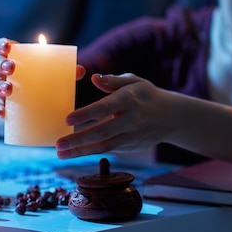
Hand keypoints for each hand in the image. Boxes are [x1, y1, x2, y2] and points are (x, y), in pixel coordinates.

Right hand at [0, 38, 85, 118]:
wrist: (20, 105)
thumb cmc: (35, 81)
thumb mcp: (45, 74)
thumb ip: (62, 71)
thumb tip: (81, 71)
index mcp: (12, 59)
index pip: (2, 47)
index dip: (2, 45)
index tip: (7, 47)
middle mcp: (1, 72)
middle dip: (2, 65)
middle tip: (11, 68)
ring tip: (8, 89)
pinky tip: (3, 112)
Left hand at [56, 73, 171, 158]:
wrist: (172, 116)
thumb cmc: (146, 94)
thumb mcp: (134, 82)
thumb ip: (113, 81)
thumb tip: (94, 78)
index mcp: (130, 99)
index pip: (105, 108)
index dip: (86, 114)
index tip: (67, 120)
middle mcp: (132, 119)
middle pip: (102, 132)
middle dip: (78, 140)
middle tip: (58, 144)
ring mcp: (133, 136)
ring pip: (105, 146)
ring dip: (81, 151)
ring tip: (61, 153)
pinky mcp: (132, 147)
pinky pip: (110, 150)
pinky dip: (91, 152)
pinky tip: (75, 153)